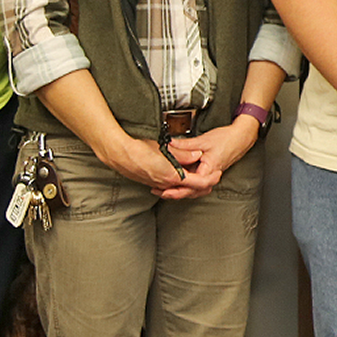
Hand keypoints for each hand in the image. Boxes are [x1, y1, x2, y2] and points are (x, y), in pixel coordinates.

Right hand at [102, 135, 220, 196]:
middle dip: (203, 184)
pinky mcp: (151, 183)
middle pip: (190, 189)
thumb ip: (183, 153)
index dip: (210, 179)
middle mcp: (165, 184)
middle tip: (213, 176)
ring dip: (191, 184)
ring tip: (201, 175)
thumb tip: (197, 155)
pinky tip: (180, 176)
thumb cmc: (139, 149)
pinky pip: (169, 186)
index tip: (218, 174)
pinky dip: (179, 183)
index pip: (198, 183)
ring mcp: (157, 185)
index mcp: (172, 176)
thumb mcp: (165, 148)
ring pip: (179, 188)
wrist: (118, 154)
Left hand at [166, 117, 260, 183]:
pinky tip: (178, 180)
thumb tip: (169, 144)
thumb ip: (185, 145)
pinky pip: (197, 182)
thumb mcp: (203, 140)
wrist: (240, 137)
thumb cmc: (227, 139)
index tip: (166, 189)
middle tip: (161, 192)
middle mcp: (210, 176)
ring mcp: (210, 175)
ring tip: (167, 188)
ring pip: (195, 189)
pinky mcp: (209, 172)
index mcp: (209, 170)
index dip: (178, 189)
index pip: (193, 186)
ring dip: (182, 190)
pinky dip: (187, 183)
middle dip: (177, 193)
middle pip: (193, 192)